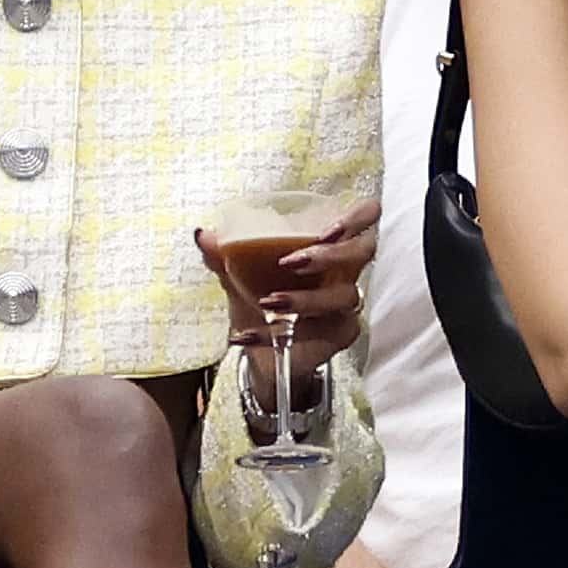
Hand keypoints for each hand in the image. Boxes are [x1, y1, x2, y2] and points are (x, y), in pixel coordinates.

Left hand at [197, 196, 378, 364]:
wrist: (259, 350)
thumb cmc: (259, 301)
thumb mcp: (238, 275)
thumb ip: (223, 255)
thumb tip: (202, 234)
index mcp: (327, 246)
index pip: (365, 218)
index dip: (358, 217)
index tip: (327, 228)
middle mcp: (344, 271)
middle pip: (364, 251)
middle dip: (332, 254)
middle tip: (292, 261)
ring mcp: (345, 304)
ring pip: (344, 296)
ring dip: (306, 298)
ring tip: (268, 301)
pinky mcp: (340, 334)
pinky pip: (319, 333)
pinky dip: (280, 334)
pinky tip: (247, 335)